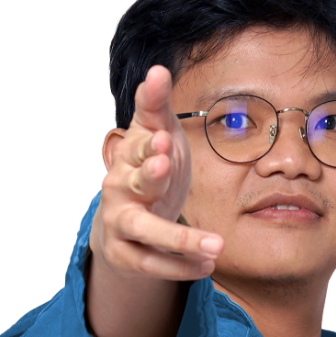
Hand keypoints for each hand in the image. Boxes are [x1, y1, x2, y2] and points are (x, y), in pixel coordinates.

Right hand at [89, 65, 223, 282]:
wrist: (124, 220)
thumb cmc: (148, 169)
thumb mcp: (154, 135)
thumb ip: (156, 106)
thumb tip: (158, 69)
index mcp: (128, 157)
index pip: (136, 147)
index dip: (147, 145)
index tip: (163, 140)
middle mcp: (118, 189)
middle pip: (131, 184)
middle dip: (148, 177)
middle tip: (166, 167)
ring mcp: (120, 223)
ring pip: (144, 232)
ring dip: (179, 239)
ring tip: (217, 246)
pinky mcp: (126, 255)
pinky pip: (152, 265)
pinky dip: (180, 267)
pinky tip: (209, 266)